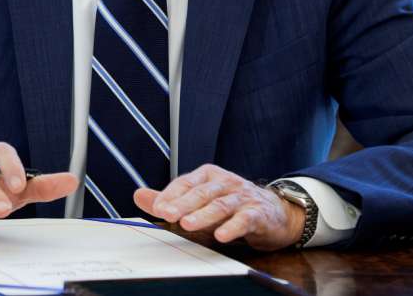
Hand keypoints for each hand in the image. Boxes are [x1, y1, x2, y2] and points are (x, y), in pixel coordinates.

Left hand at [133, 164, 304, 250]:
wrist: (274, 213)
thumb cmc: (231, 206)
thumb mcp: (199, 201)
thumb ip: (170, 199)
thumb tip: (138, 195)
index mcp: (209, 175)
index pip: (186, 182)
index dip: (171, 195)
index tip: (158, 208)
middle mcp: (226, 182)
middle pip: (202, 192)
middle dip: (183, 203)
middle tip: (167, 214)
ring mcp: (242, 197)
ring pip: (221, 204)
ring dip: (204, 215)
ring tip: (188, 224)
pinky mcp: (257, 213)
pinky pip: (244, 219)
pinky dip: (232, 227)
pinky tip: (222, 235)